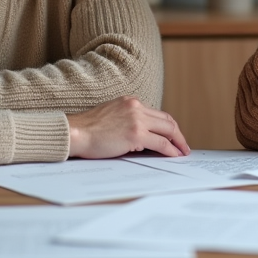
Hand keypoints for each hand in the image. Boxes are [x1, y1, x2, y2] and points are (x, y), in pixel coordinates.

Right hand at [67, 95, 190, 158]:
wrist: (75, 133)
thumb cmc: (87, 130)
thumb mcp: (111, 117)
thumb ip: (127, 121)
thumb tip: (142, 138)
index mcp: (130, 101)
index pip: (156, 113)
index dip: (167, 125)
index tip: (173, 135)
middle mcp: (136, 106)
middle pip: (167, 119)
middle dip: (177, 133)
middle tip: (183, 145)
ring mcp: (137, 119)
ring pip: (168, 129)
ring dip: (178, 142)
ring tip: (183, 152)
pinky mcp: (136, 134)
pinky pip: (161, 143)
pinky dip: (171, 150)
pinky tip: (175, 156)